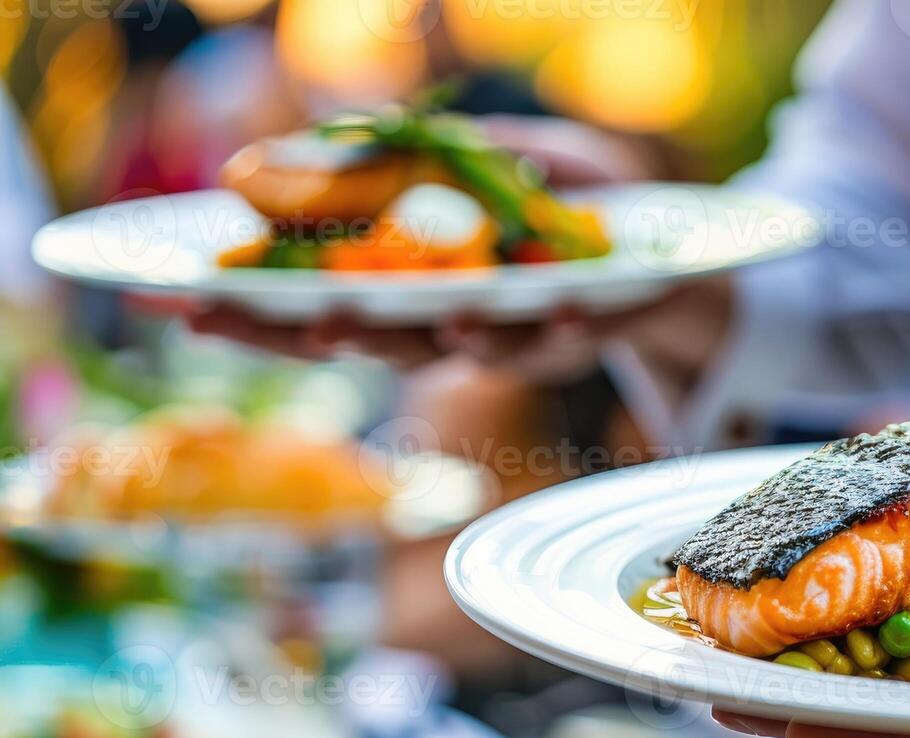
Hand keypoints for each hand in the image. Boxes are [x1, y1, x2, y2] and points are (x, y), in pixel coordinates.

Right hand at [179, 115, 722, 375]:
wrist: (674, 249)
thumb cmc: (565, 201)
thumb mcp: (483, 157)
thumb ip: (413, 162)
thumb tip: (316, 152)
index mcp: (419, 290)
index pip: (323, 308)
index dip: (252, 312)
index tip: (173, 298)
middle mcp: (459, 327)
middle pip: (368, 344)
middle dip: (297, 333)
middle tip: (222, 315)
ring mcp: (523, 336)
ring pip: (458, 351)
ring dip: (418, 335)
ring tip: (377, 314)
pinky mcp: (592, 330)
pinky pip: (566, 335)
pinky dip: (553, 322)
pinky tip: (539, 305)